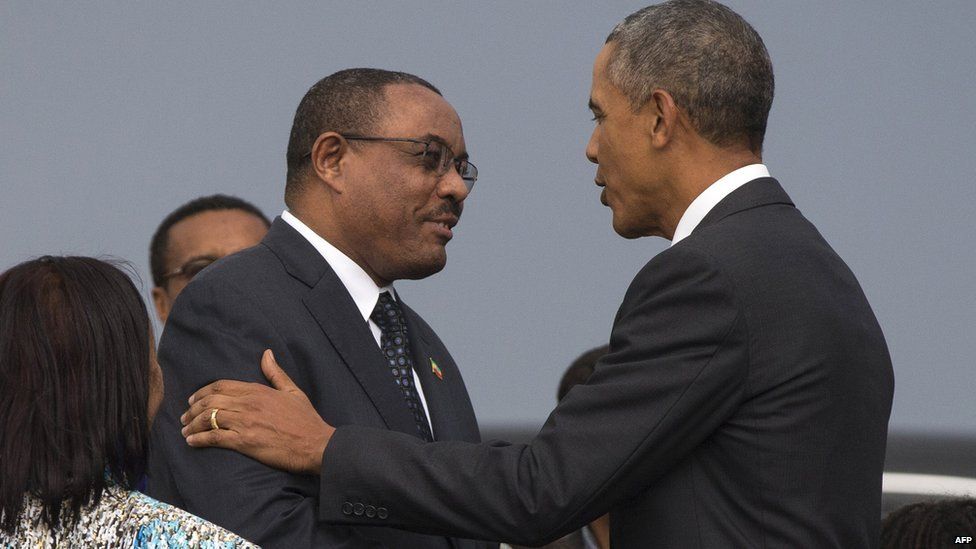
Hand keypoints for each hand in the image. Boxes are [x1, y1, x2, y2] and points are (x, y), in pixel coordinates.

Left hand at [180, 349, 333, 474]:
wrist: (315, 444)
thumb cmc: (306, 420)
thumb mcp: (293, 391)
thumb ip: (276, 373)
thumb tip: (266, 353)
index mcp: (258, 390)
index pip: (221, 385)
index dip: (203, 391)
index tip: (193, 398)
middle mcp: (248, 404)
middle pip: (210, 401)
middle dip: (193, 408)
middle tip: (185, 416)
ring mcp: (245, 422)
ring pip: (208, 418)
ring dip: (192, 424)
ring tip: (186, 430)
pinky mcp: (244, 442)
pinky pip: (214, 437)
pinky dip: (199, 439)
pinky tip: (192, 441)